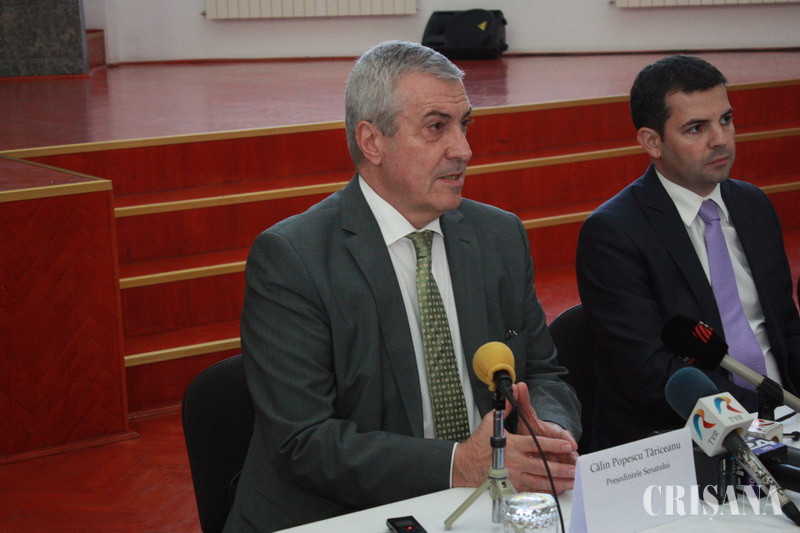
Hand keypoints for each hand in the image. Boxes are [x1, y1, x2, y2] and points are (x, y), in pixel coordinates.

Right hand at [452, 382, 577, 492]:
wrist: (466, 464)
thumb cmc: (478, 443)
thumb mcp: (490, 422)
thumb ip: (504, 409)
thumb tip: (512, 393)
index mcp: (512, 445)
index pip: (537, 444)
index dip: (553, 445)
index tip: (568, 445)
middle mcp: (515, 462)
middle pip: (542, 466)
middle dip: (561, 468)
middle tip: (575, 468)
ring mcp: (514, 476)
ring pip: (540, 480)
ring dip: (558, 481)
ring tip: (572, 480)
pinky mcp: (512, 486)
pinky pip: (532, 489)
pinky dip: (546, 490)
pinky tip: (557, 488)